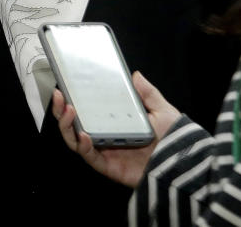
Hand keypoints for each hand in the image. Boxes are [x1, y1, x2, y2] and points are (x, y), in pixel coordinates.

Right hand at [53, 71, 180, 187]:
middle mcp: (106, 135)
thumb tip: (135, 75)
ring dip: (68, 126)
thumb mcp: (162, 110)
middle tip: (60, 96)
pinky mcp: (108, 166)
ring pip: (76, 140)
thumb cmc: (173, 139)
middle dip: (62, 111)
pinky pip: (90, 157)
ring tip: (69, 111)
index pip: (88, 110)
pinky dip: (83, 146)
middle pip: (75, 125)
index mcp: (115, 121)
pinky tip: (85, 135)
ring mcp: (105, 150)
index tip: (65, 86)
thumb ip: (148, 93)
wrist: (181, 164)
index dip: (73, 99)